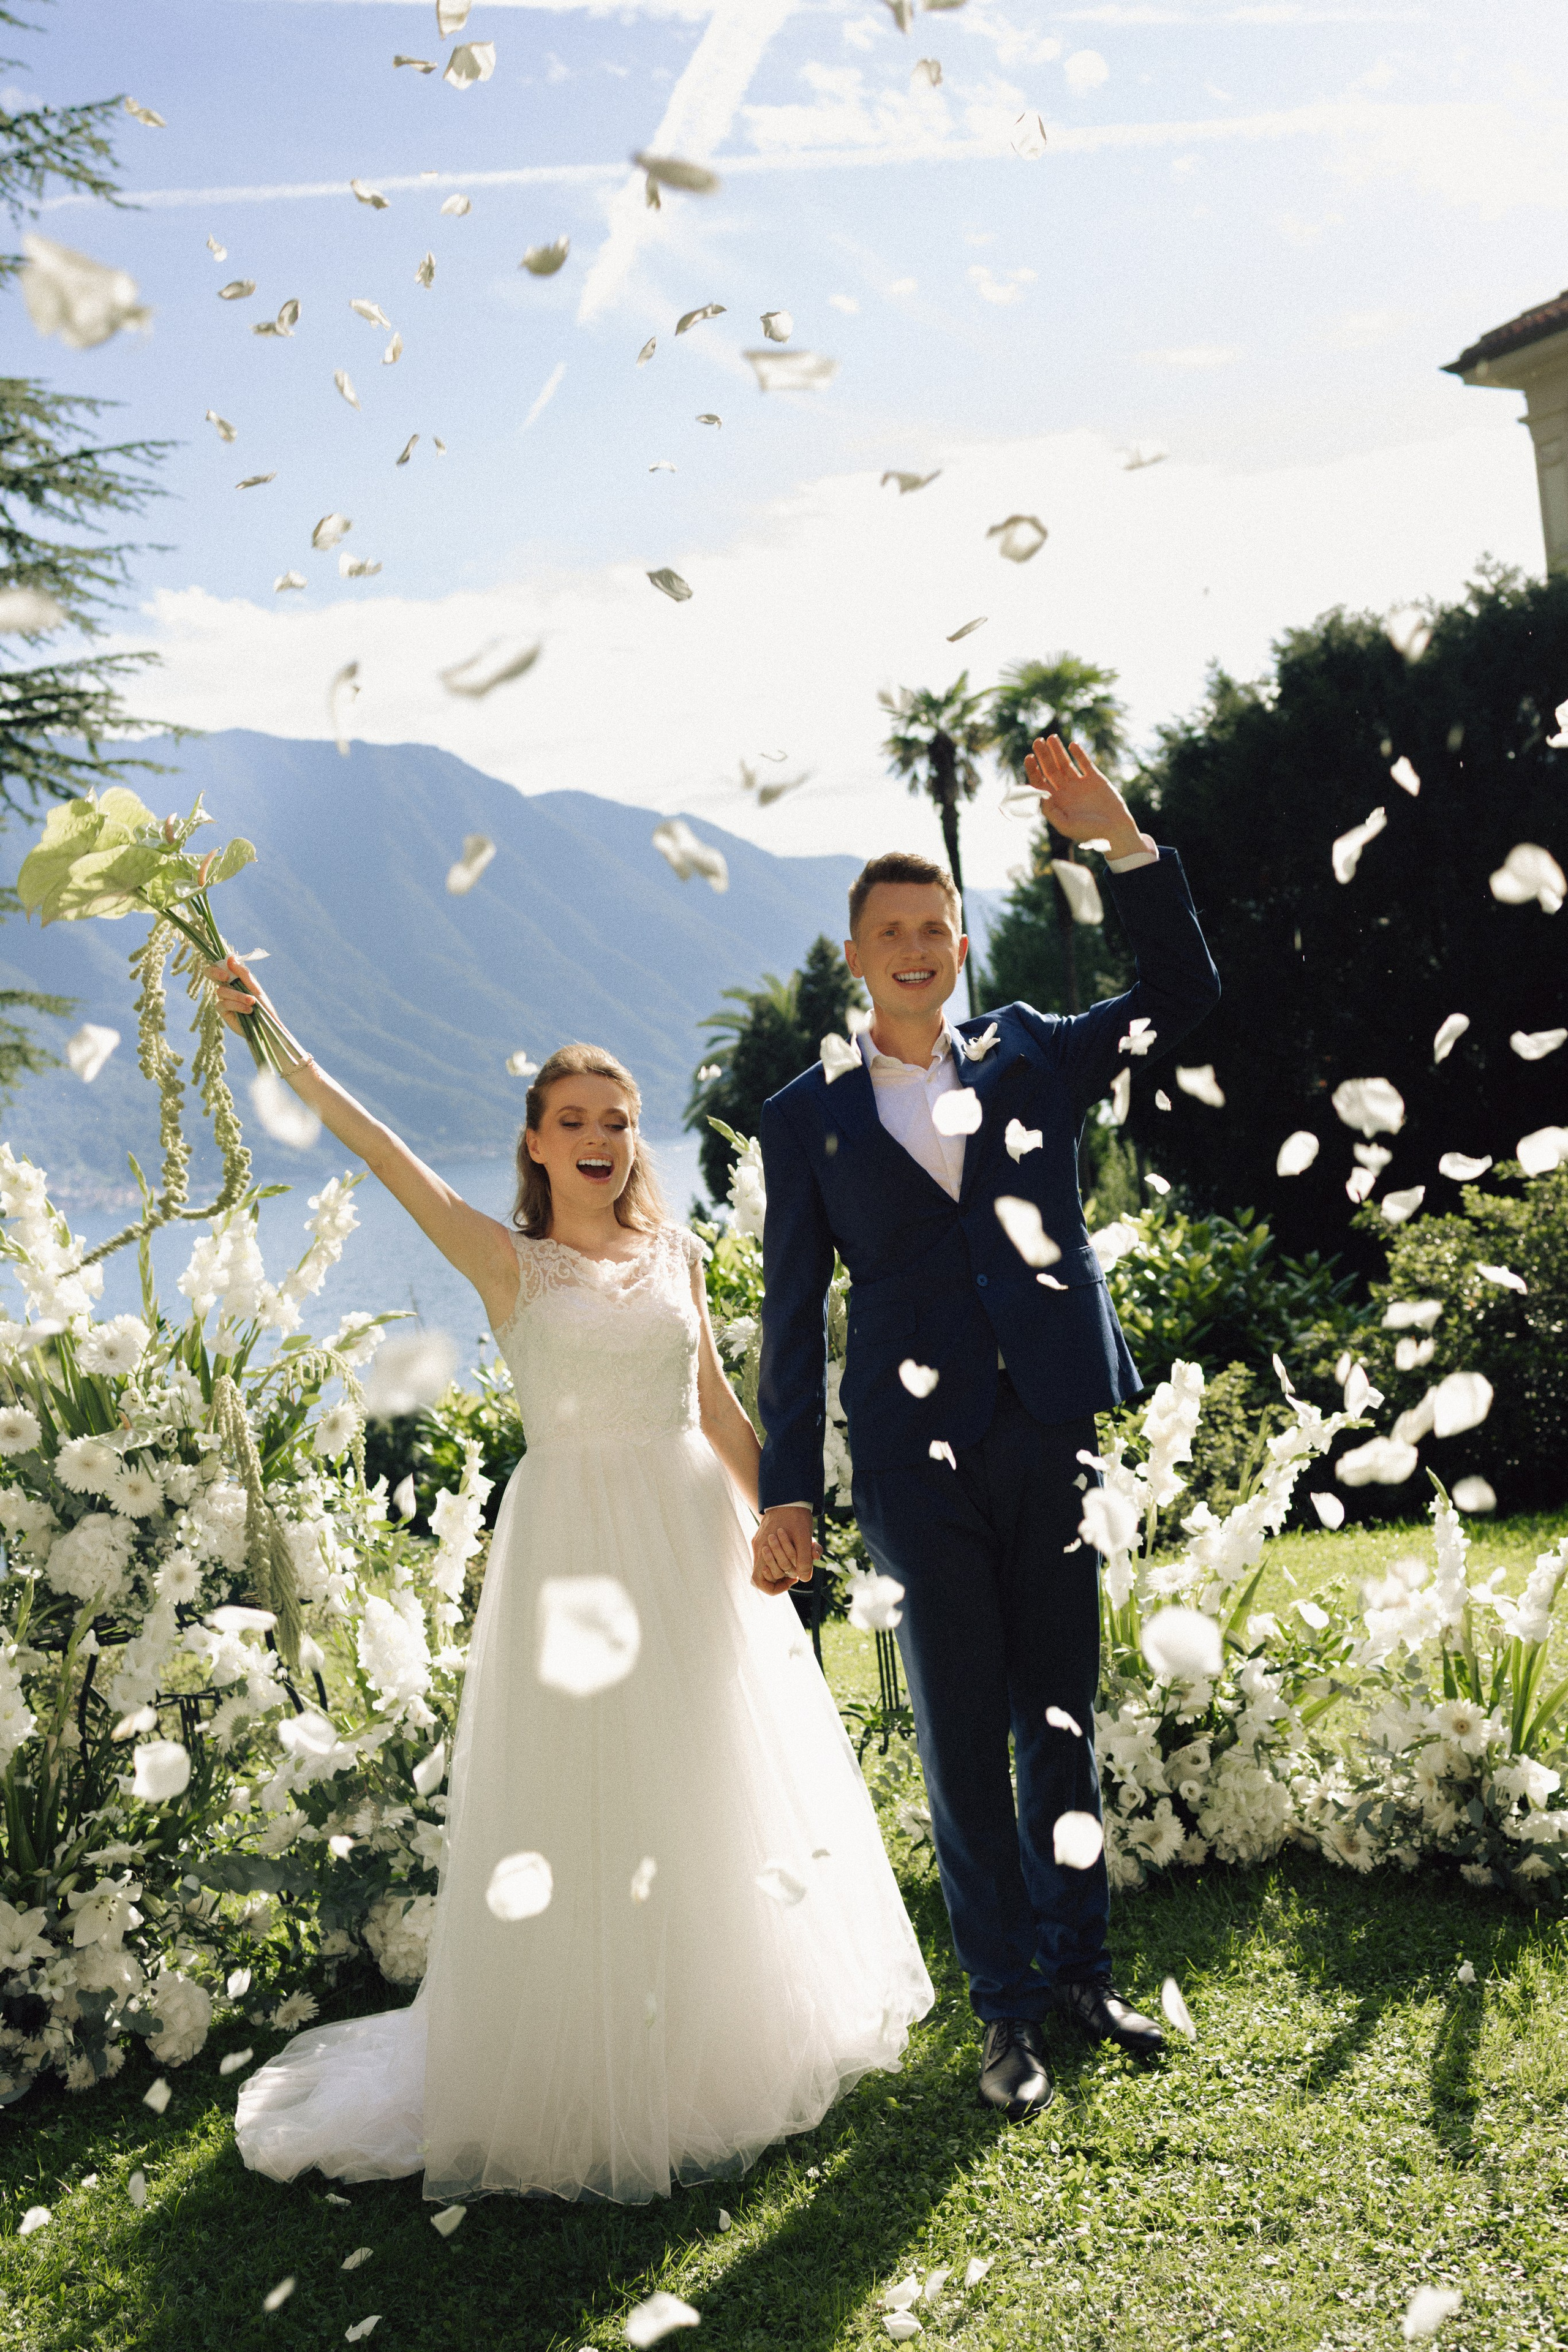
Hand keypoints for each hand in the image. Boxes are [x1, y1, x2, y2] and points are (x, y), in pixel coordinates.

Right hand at [205, 952, 267, 1033]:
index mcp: (234, 979)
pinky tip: (248, 1010)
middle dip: (216, 973)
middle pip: (211, 975)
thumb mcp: (255, 987)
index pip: (218, 967)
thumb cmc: (263, 1005)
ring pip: (221, 991)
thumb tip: (230, 957)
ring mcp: (223, 999)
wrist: (267, 1025)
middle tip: (227, 978)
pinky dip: (237, 1005)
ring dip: (238, 996)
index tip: (226, 972)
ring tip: (252, 1002)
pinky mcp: (223, 1012)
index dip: (216, 967)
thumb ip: (243, 973)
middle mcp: (227, 987)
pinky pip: (223, 1004)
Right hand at [751, 1505, 818, 1597]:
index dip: (773, 1587)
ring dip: (792, 1561)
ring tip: (807, 1551)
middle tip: (804, 1562)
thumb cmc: (795, 1515)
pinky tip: (803, 1544)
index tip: (791, 1578)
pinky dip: (790, 1553)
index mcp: (763, 1550)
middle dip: (789, 1571)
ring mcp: (761, 1543)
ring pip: (775, 1563)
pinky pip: (776, 1553)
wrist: (789, 1495)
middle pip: (770, 1574)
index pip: (758, 1581)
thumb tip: (804, 1579)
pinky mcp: (766, 1537)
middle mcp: (759, 1549)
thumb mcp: (804, 1538)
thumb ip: (804, 1559)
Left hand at [1022, 735, 1147, 860]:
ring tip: (1051, 738)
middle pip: (1050, 769)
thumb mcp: (1066, 826)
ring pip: (1065, 763)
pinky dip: (1079, 754)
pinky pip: (1085, 763)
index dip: (1033, 770)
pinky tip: (1072, 745)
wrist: (1115, 830)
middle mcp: (1066, 791)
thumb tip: (1041, 795)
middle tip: (1037, 742)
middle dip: (1043, 755)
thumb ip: (1051, 812)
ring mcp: (1080, 784)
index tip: (1029, 758)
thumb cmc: (1089, 832)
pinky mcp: (1095, 779)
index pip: (1040, 782)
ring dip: (1058, 751)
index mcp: (1056, 801)